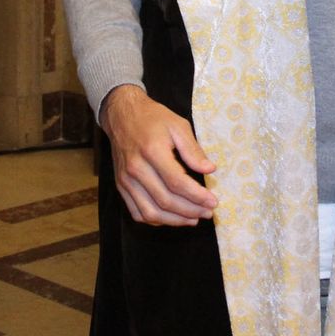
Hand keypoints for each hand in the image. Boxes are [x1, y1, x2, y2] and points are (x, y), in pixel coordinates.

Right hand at [100, 84, 217, 225]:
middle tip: (208, 212)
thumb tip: (210, 169)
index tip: (213, 201)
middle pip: (166, 200)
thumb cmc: (153, 118)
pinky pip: (137, 212)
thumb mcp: (178, 126)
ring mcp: (126, 180)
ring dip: (175, 220)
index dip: (197, 196)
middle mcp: (136, 169)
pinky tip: (172, 218)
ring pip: (151, 212)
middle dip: (191, 210)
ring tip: (193, 219)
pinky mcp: (121, 186)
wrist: (122, 115)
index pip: (177, 183)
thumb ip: (193, 150)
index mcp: (152, 151)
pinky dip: (156, 220)